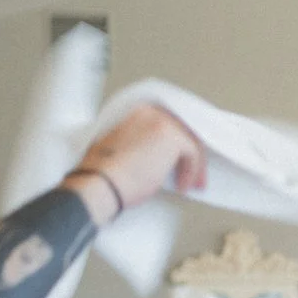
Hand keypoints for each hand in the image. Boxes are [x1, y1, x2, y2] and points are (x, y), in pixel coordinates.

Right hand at [67, 105, 204, 220]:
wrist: (101, 183)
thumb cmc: (107, 175)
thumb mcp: (127, 151)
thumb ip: (146, 145)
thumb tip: (164, 158)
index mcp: (137, 112)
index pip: (168, 123)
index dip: (177, 143)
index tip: (182, 160)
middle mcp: (150, 111)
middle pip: (183, 129)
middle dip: (192, 153)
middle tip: (196, 175)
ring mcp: (161, 121)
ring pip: (190, 141)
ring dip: (195, 165)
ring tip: (192, 184)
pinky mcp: (172, 136)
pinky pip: (192, 154)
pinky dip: (191, 172)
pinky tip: (183, 186)